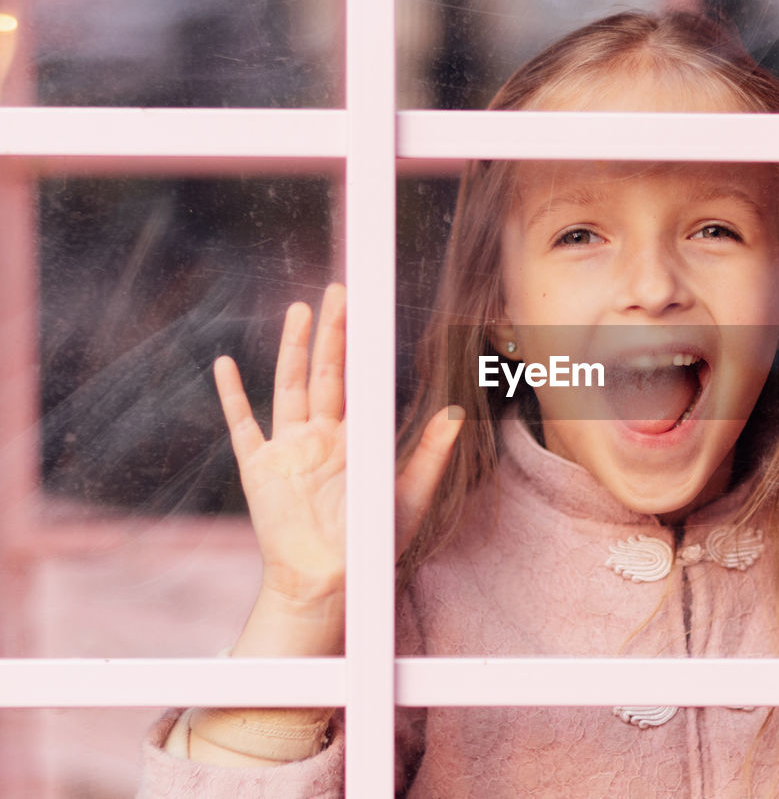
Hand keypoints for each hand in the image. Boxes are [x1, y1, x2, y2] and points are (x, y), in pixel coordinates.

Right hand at [214, 283, 462, 654]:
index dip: (363, 347)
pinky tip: (225, 364)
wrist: (329, 584)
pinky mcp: (260, 468)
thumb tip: (457, 414)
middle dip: (333, 332)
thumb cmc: (371, 546)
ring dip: (293, 349)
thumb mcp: (409, 496)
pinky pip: (243, 425)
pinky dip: (232, 396)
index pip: (360, 381)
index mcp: (355, 439)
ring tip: (300, 310)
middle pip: (326, 372)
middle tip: (340, 291)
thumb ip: (431, 455)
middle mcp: (321, 436)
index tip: (369, 311)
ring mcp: (288, 448)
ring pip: (290, 386)